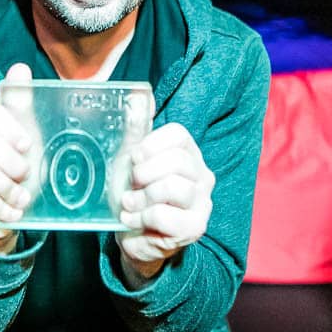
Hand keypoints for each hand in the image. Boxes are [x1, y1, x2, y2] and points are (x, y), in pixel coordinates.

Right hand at [0, 63, 35, 252]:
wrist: (11, 210)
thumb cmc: (19, 167)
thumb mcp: (26, 133)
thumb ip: (21, 102)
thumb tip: (20, 67)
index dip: (10, 128)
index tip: (27, 145)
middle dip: (14, 164)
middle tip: (27, 176)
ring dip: (10, 190)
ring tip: (22, 198)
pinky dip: (1, 208)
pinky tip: (11, 211)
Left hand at [116, 123, 214, 284]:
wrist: (135, 235)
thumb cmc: (135, 193)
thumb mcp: (132, 161)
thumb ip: (136, 130)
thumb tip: (136, 95)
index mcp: (188, 152)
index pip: (179, 135)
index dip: (151, 144)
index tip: (135, 158)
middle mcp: (202, 175)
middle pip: (177, 160)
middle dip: (143, 173)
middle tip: (130, 185)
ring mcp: (201, 202)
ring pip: (173, 187)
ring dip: (141, 197)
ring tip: (129, 204)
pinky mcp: (194, 227)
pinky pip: (164, 214)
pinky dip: (141, 217)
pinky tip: (133, 220)